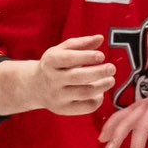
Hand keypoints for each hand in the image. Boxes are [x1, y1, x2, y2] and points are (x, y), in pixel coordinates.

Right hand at [0, 35, 115, 116]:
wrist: (36, 86)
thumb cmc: (56, 64)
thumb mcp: (63, 50)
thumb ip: (82, 43)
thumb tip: (100, 38)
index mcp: (50, 62)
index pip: (68, 59)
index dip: (86, 57)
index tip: (102, 56)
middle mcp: (52, 80)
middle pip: (77, 77)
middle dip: (98, 72)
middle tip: (112, 68)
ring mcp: (57, 96)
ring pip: (84, 93)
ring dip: (102, 86)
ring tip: (110, 80)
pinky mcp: (63, 109)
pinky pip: (85, 107)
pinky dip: (98, 99)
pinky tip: (100, 92)